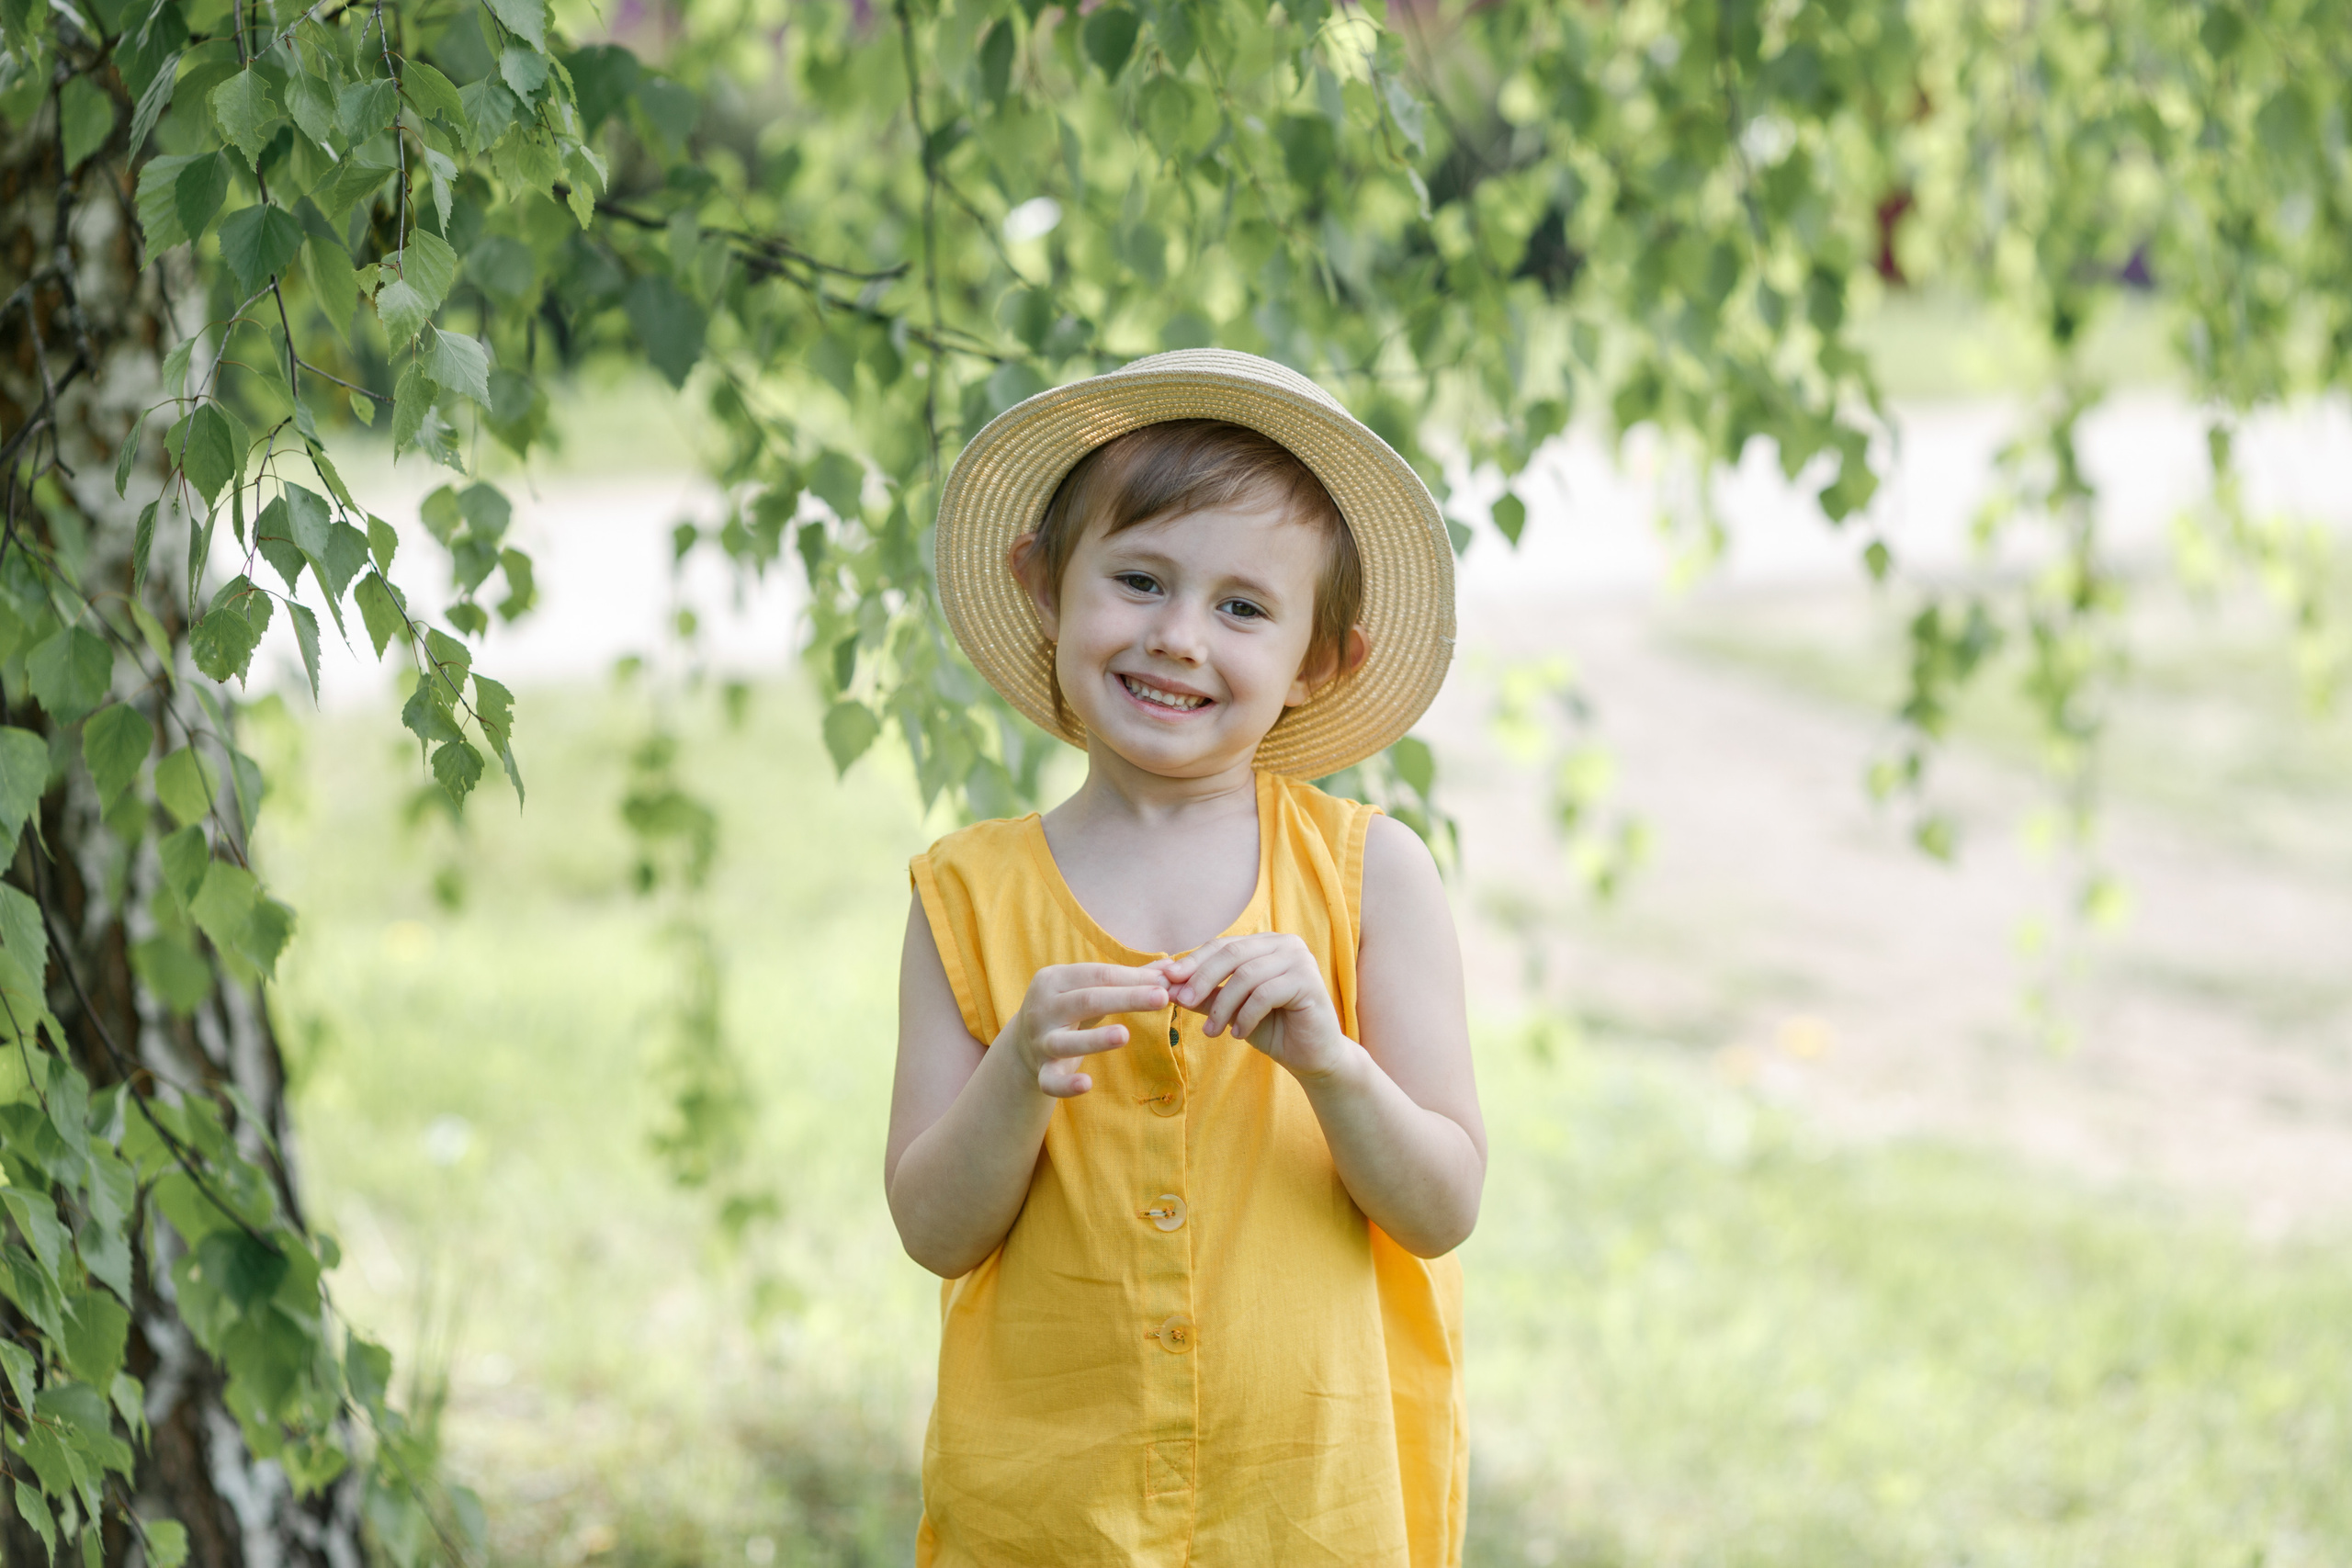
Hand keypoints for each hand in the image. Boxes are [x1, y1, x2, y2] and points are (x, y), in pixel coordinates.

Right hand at [1004, 963, 1169, 1098]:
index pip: (1098, 975)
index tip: (1166, 981)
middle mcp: (1042, 1007)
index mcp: (1054, 979)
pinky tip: (1087, 1084)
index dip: (1132, 978)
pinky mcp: (1041, 1070)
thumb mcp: (1090, 988)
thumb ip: (1129, 979)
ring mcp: (1039, 1040)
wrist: (1024, 1041)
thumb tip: (1172, 969)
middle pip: (1086, 1000)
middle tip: (1162, 997)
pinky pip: (1051, 1081)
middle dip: (1126, 998)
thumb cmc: (1069, 1007)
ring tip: (1124, 1035)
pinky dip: (1066, 1085)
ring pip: (1066, 1041)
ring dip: (1095, 1039)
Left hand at [1160, 934, 1354, 1079]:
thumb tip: (1168, 985)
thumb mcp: (1232, 1009)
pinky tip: (1239, 1034)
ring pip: (1247, 975)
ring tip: (1211, 1031)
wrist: (1312, 1057)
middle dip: (1202, 978)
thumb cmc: (1273, 1029)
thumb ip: (1206, 994)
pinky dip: (1246, 1016)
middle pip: (1233, 953)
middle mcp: (1286, 943)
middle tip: (1182, 1001)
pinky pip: (1265, 994)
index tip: (1167, 979)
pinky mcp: (1308, 981)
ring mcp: (1300, 960)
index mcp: (1267, 943)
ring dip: (1223, 1005)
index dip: (1194, 961)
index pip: (1223, 944)